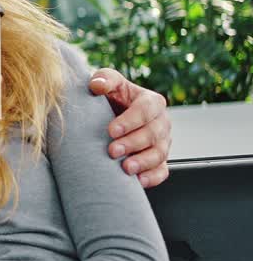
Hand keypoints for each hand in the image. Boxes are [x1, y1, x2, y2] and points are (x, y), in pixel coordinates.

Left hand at [88, 68, 171, 186]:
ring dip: (144, 162)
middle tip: (113, 151)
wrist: (109, 112)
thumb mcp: (108, 82)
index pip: (145, 110)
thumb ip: (104, 79)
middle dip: (133, 143)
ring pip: (160, 153)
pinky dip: (153, 177)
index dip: (130, 121)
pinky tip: (138, 181)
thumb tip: (97, 85)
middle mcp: (161, 122)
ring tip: (126, 168)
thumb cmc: (109, 96)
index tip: (111, 130)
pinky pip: (162, 170)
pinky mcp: (159, 159)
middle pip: (153, 134)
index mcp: (151, 101)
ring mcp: (162, 142)